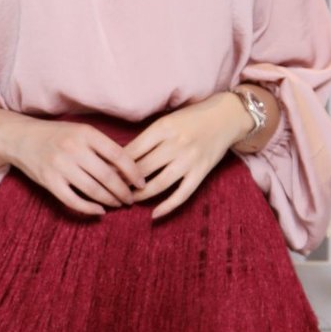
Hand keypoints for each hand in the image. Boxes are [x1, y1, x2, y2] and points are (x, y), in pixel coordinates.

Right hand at [0, 109, 146, 217]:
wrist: (20, 137)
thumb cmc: (57, 135)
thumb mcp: (80, 131)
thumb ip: (102, 146)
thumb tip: (130, 167)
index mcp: (86, 133)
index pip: (118, 155)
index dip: (134, 172)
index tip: (142, 183)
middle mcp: (74, 148)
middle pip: (108, 176)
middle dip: (124, 192)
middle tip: (132, 199)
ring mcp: (60, 166)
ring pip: (94, 190)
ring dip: (111, 200)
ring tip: (119, 204)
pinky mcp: (49, 182)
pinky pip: (74, 200)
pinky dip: (90, 208)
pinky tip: (100, 211)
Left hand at [121, 94, 251, 220]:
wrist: (225, 117)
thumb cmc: (191, 118)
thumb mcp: (167, 120)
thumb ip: (148, 137)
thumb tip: (121, 157)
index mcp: (163, 128)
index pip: (132, 151)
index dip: (116, 165)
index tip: (105, 173)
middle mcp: (175, 144)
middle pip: (142, 169)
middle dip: (124, 182)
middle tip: (112, 190)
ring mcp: (189, 160)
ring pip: (159, 184)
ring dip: (141, 195)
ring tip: (129, 200)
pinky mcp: (201, 172)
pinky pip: (182, 194)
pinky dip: (167, 206)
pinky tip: (154, 215)